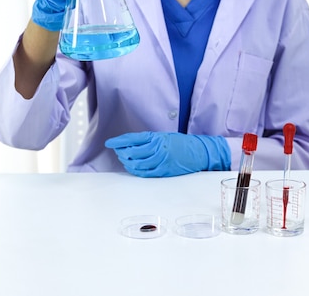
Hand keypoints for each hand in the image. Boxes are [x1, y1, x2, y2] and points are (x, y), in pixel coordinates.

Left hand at [105, 132, 230, 177]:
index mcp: (157, 137)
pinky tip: (133, 168)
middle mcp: (158, 148)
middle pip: (132, 153)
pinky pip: (145, 173)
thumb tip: (131, 144)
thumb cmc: (182, 143)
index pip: (132, 139)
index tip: (109, 143)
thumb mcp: (165, 136)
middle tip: (118, 152)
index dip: (118, 141)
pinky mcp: (164, 171)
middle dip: (121, 153)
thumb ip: (149, 140)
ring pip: (137, 164)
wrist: (199, 152)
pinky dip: (136, 171)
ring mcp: (161, 161)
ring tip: (124, 160)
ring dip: (127, 163)